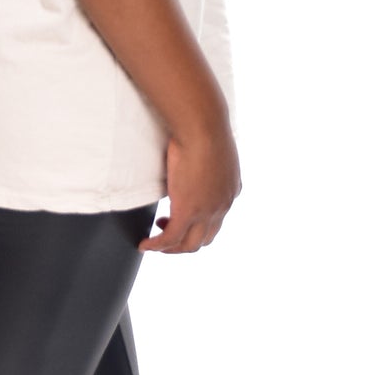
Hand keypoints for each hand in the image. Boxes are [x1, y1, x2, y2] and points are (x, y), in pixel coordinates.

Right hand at [137, 118, 241, 254]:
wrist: (203, 126)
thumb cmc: (204, 127)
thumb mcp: (211, 150)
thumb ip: (205, 161)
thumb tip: (191, 155)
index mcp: (231, 191)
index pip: (217, 220)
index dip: (197, 224)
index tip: (179, 216)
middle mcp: (223, 206)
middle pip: (205, 238)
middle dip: (185, 240)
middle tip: (166, 230)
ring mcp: (207, 211)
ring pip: (189, 245)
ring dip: (171, 248)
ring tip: (156, 243)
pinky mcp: (187, 212)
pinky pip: (170, 239)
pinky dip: (157, 246)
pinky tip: (145, 245)